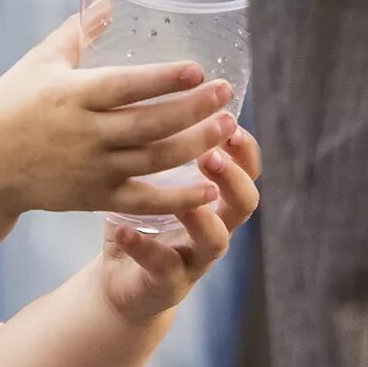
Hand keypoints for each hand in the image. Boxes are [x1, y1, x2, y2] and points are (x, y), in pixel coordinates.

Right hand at [0, 1, 237, 217]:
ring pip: (154, 159)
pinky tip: (208, 190)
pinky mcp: (95, 197)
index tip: (198, 69)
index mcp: (72, 96)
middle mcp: (85, 133)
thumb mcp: (38, 63)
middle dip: (193, 109)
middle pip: (149, 123)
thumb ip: (77, 33)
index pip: (125, 86)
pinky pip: (143, 200)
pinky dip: (177, 198)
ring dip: (195, 145)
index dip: (163, 79)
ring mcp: (92, 168)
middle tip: (227, 94)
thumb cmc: (10, 107)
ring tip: (228, 128)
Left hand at [98, 125, 261, 324]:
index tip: (229, 118)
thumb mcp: (150, 180)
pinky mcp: (166, 284)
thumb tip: (137, 82)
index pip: (245, 169)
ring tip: (181, 200)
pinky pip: (162, 268)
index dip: (244, 148)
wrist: (122, 282)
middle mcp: (215, 228)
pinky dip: (143, 249)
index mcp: (214, 198)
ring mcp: (194, 259)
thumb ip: (152, 145)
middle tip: (210, 153)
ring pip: (215, 241)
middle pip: (244, 204)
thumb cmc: (138, 218)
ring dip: (200, 217)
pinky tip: (123, 231)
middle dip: (232, 178)